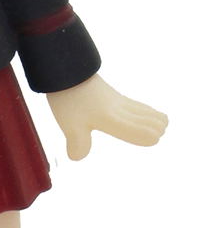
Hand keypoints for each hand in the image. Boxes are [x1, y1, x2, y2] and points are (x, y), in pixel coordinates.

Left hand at [46, 73, 167, 160]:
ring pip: (145, 111)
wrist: (67, 70)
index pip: (139, 129)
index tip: (154, 138)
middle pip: (148, 119)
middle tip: (156, 134)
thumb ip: (77, 142)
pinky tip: (146, 114)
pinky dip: (147, 112)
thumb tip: (77, 157)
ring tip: (160, 124)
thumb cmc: (68, 98)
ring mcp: (118, 102)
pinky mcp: (113, 97)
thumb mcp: (69, 124)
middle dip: (155, 128)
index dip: (148, 136)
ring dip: (154, 119)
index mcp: (112, 119)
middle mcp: (119, 110)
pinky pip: (137, 106)